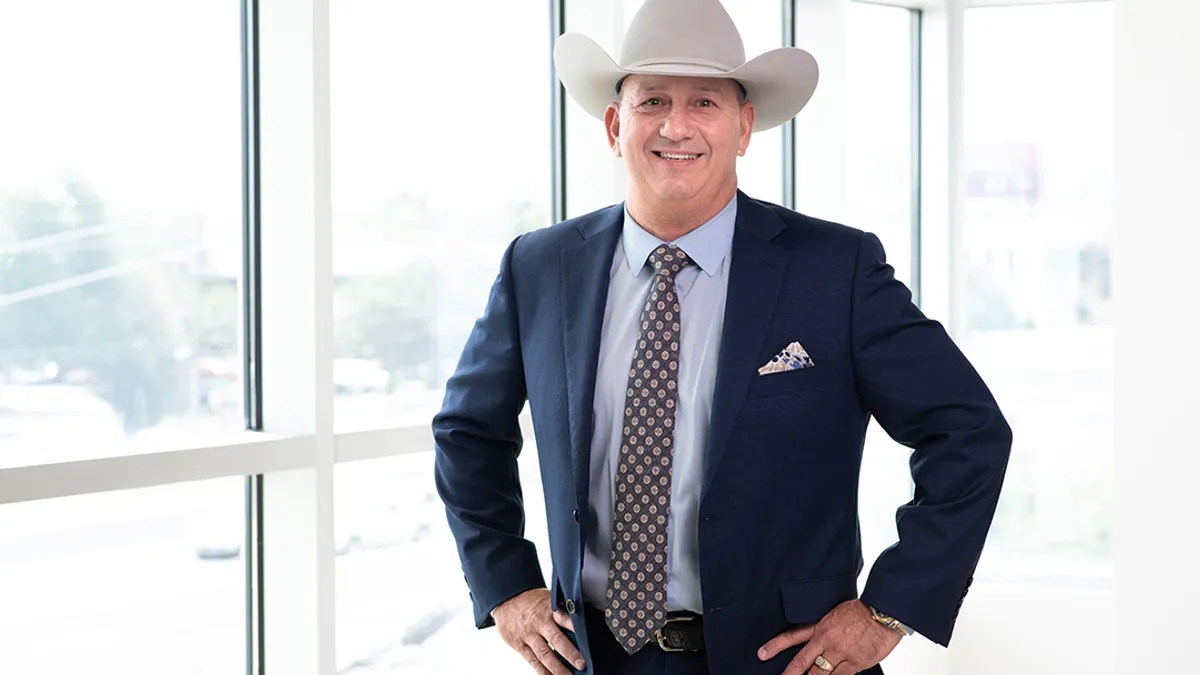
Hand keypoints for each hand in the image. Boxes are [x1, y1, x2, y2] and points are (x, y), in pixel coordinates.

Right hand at [491, 588, 586, 673]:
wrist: (506, 598)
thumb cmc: (532, 600)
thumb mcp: (548, 598)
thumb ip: (562, 610)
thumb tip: (584, 619)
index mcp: (549, 609)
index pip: (565, 618)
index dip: (576, 627)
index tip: (587, 638)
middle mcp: (539, 623)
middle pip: (556, 639)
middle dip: (570, 653)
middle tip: (581, 664)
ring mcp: (529, 635)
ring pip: (544, 654)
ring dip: (557, 668)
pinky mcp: (519, 645)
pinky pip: (532, 661)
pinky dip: (542, 671)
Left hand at [757, 600, 901, 674]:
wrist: (883, 612)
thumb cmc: (862, 611)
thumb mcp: (835, 613)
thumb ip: (824, 628)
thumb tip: (819, 642)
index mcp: (820, 626)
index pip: (792, 636)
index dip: (775, 646)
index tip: (762, 654)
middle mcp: (826, 641)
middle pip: (802, 661)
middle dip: (789, 674)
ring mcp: (840, 653)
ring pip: (819, 674)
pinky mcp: (854, 663)